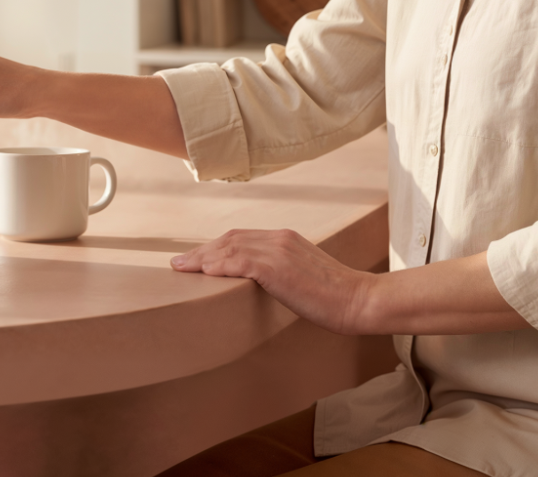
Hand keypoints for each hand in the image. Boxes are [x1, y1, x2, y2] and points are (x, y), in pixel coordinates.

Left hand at [170, 229, 377, 333]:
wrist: (359, 300)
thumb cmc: (334, 298)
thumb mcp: (303, 279)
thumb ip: (281, 275)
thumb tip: (260, 288)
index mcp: (285, 239)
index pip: (241, 237)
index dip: (216, 247)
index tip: (196, 259)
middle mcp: (279, 238)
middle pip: (230, 239)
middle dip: (201, 251)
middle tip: (179, 264)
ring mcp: (278, 250)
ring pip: (230, 247)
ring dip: (202, 258)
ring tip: (182, 269)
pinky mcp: (278, 266)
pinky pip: (240, 261)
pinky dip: (219, 265)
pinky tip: (204, 273)